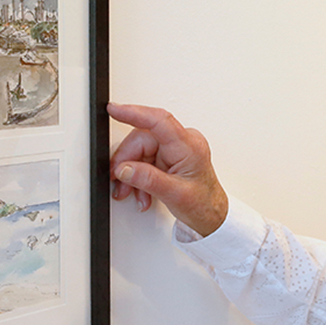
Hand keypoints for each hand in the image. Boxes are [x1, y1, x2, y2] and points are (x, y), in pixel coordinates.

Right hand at [108, 103, 228, 235]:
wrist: (211, 214)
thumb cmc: (203, 204)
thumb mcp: (174, 195)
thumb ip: (148, 180)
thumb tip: (125, 169)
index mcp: (188, 146)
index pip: (159, 121)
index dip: (134, 113)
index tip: (114, 110)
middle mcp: (182, 142)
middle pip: (142, 139)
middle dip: (127, 162)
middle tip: (119, 181)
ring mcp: (175, 148)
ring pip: (140, 150)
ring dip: (131, 173)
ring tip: (131, 192)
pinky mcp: (169, 155)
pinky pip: (144, 158)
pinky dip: (138, 175)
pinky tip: (141, 191)